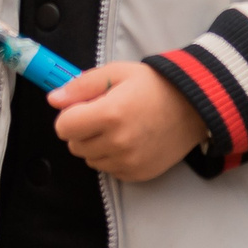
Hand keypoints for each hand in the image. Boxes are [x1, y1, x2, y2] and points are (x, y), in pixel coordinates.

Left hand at [48, 60, 208, 181]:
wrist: (193, 106)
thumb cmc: (153, 84)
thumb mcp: (116, 73)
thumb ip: (81, 86)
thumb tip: (53, 99)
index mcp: (109, 114)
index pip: (64, 127)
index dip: (70, 116)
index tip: (84, 108)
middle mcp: (117, 142)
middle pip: (74, 146)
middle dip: (82, 130)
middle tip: (103, 115)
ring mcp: (129, 162)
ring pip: (90, 160)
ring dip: (96, 145)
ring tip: (118, 128)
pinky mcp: (138, 174)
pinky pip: (109, 170)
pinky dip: (112, 157)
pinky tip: (129, 141)